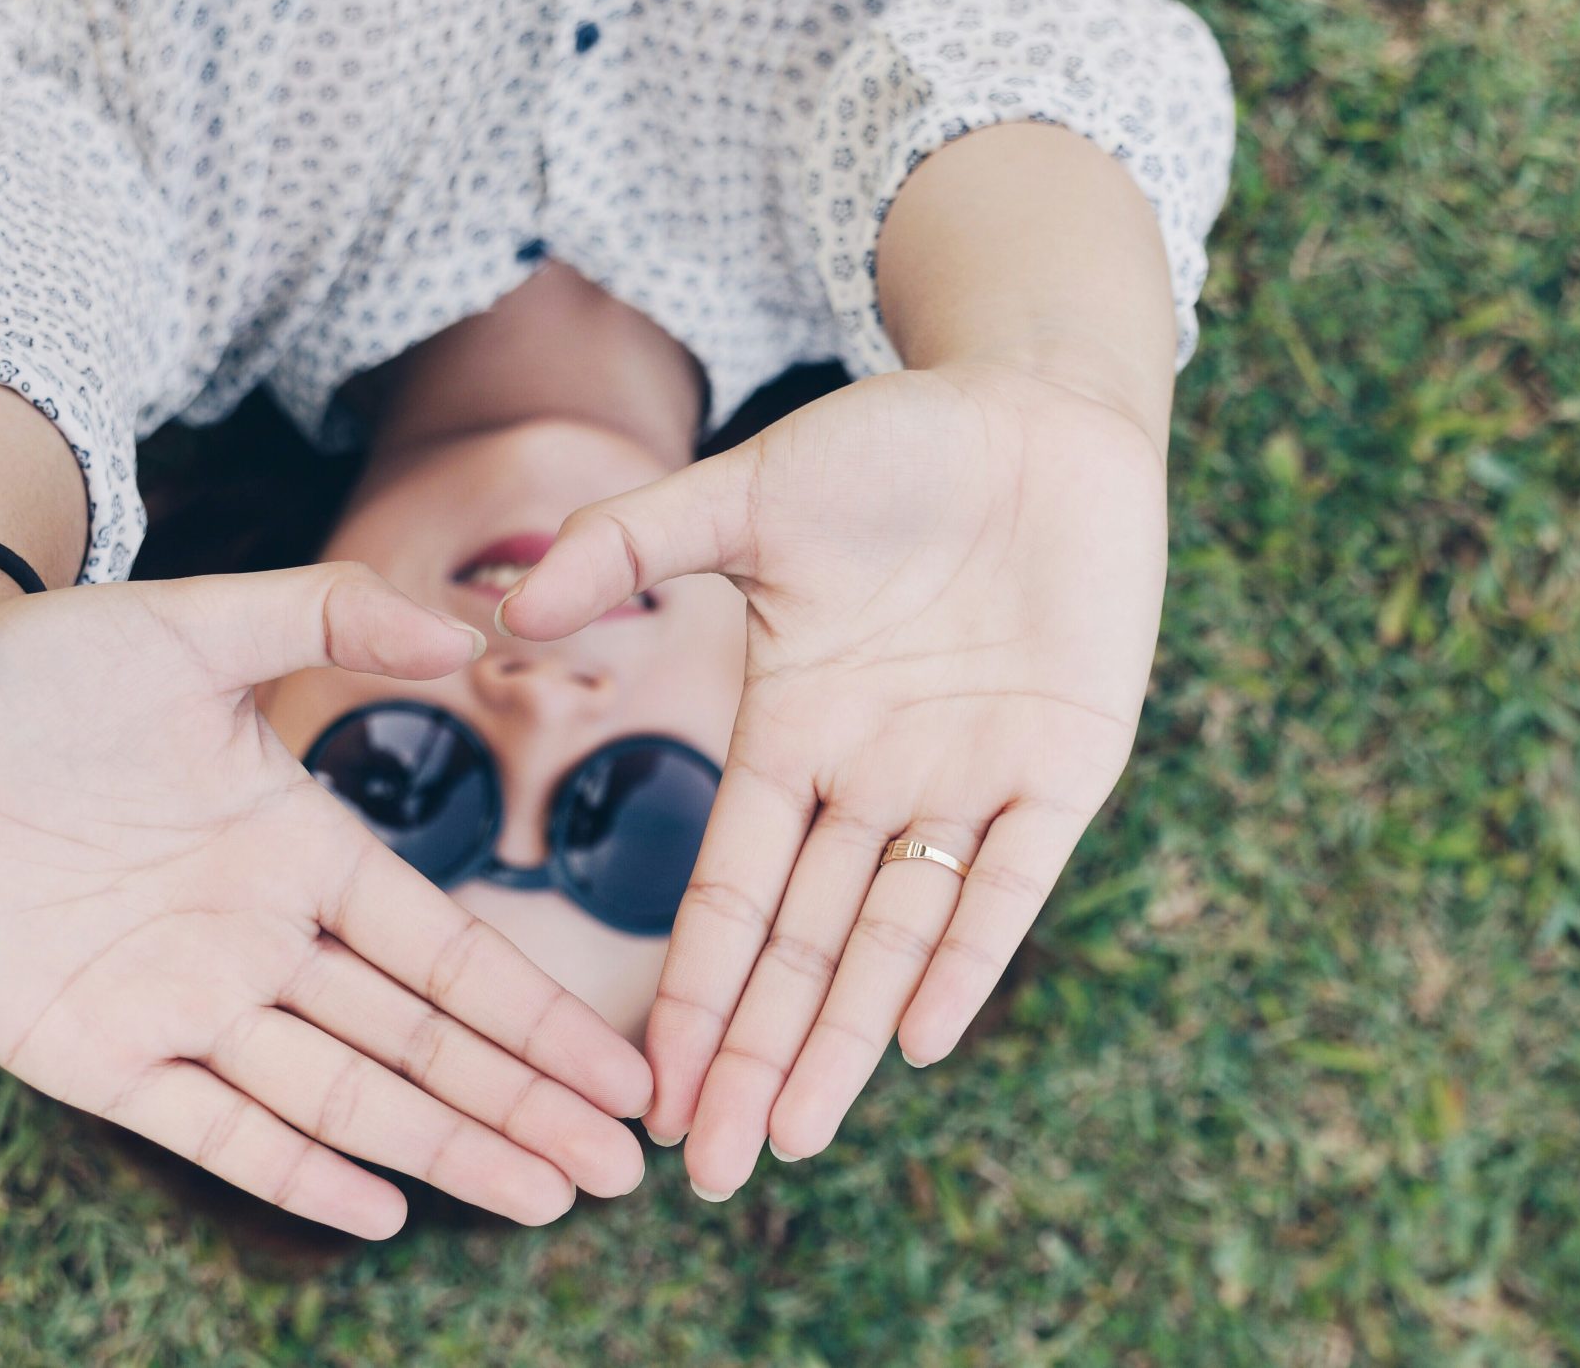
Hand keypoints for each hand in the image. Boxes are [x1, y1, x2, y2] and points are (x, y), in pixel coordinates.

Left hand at [0, 559, 653, 1235]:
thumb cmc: (34, 662)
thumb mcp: (193, 624)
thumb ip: (329, 612)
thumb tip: (470, 624)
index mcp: (301, 847)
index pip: (447, 950)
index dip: (537, 1015)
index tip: (623, 1068)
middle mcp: (260, 939)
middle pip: (419, 1041)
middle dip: (523, 1103)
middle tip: (622, 1169)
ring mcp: (182, 1003)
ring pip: (340, 1094)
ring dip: (445, 1145)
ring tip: (546, 1196)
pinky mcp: (91, 1054)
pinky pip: (208, 1127)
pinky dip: (293, 1170)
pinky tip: (380, 1208)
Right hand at [499, 361, 1167, 1197]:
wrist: (1037, 409)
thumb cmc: (892, 446)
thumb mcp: (750, 493)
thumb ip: (636, 543)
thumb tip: (514, 605)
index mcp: (792, 731)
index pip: (731, 892)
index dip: (694, 989)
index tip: (649, 1086)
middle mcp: (872, 778)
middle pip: (805, 946)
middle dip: (756, 1055)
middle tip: (710, 1171)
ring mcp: (968, 776)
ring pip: (896, 935)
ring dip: (843, 1036)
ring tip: (792, 1137)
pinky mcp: (1065, 761)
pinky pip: (1011, 880)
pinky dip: (967, 953)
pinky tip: (918, 1036)